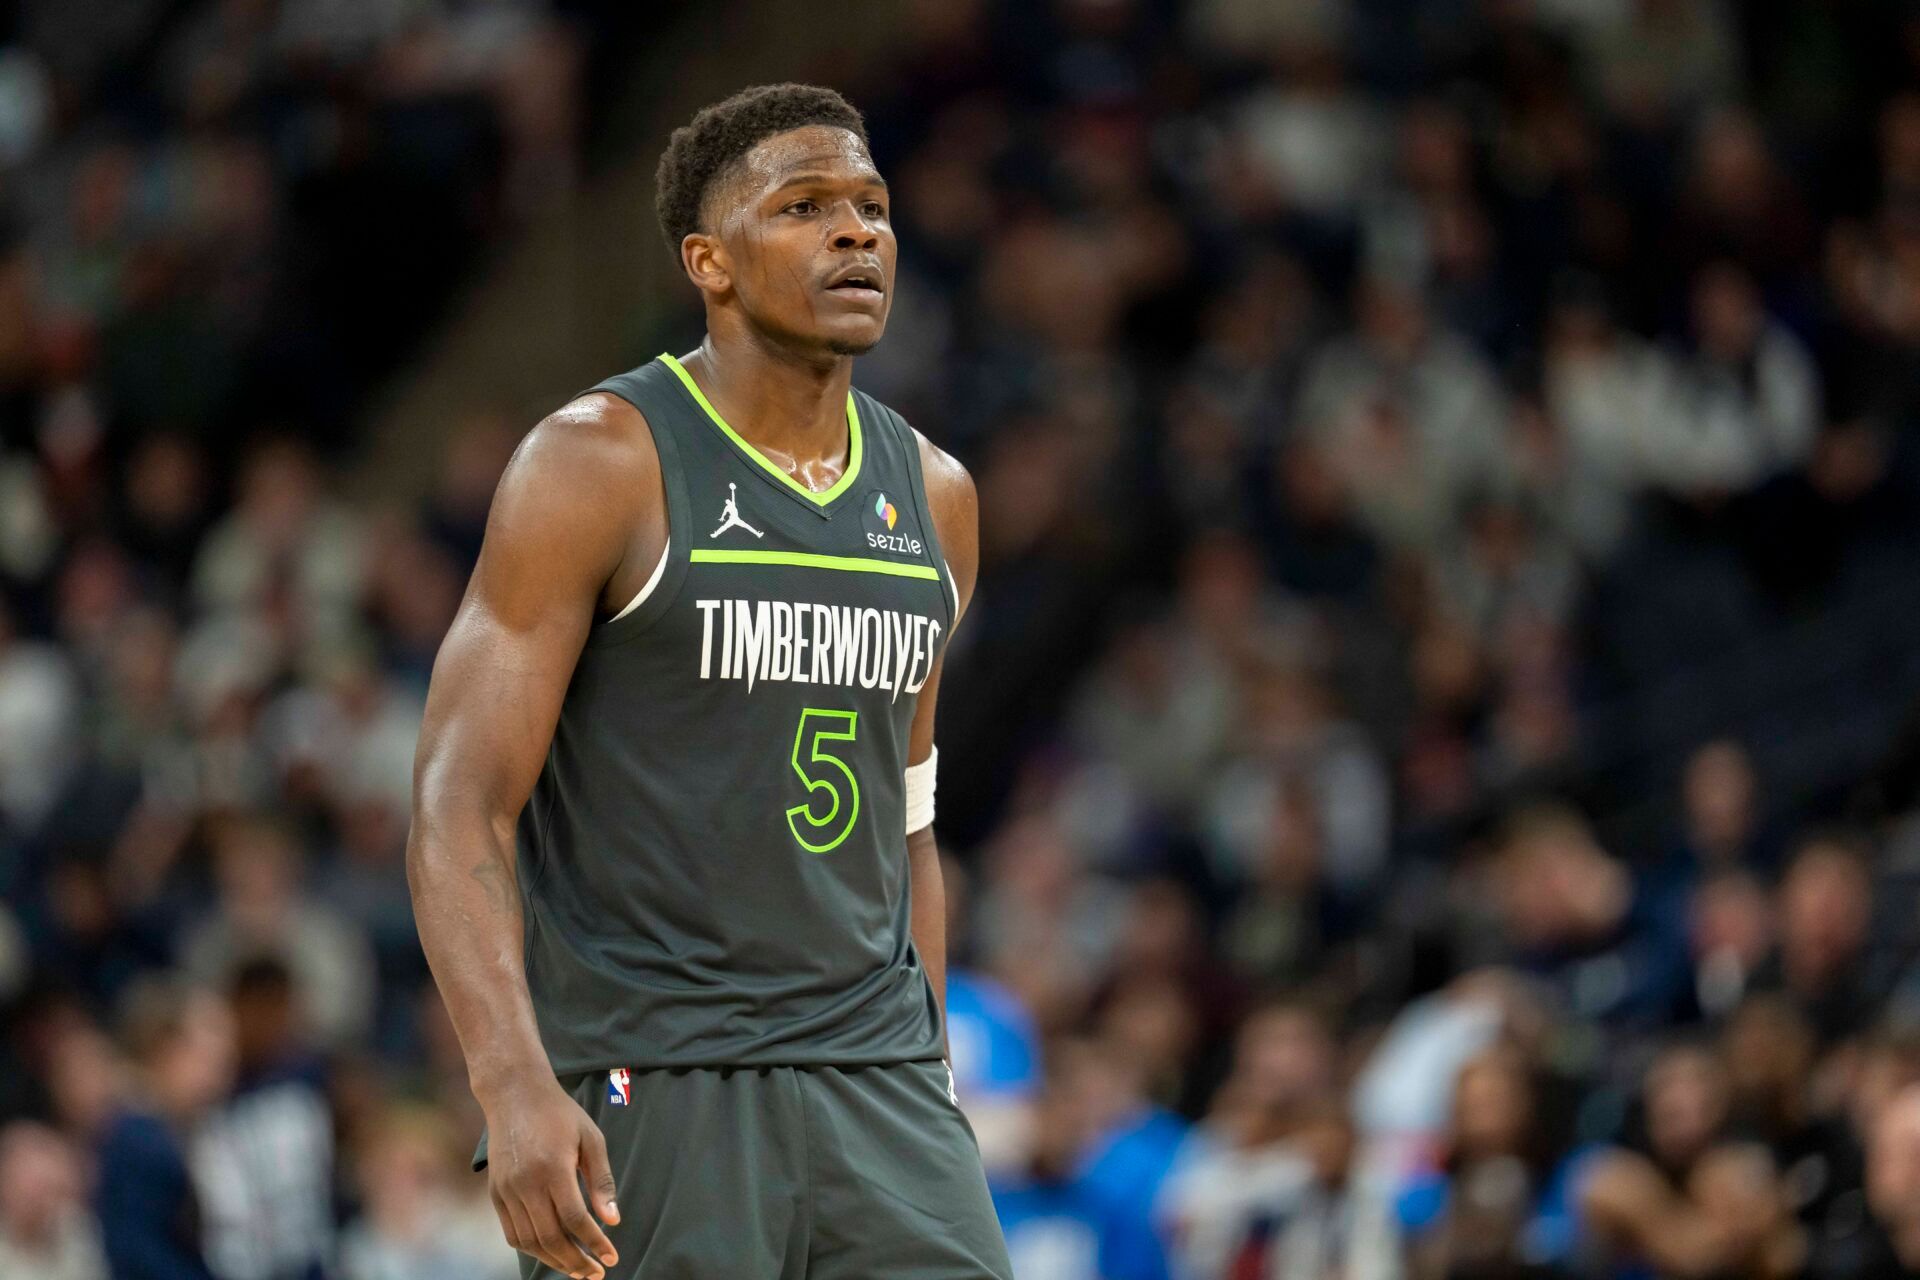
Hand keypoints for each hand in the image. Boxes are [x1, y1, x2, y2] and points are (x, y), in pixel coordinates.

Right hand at [479, 1073, 620, 1278]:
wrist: (514, 1094)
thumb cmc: (560, 1114)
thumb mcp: (591, 1139)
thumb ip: (601, 1181)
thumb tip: (612, 1220)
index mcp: (553, 1168)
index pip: (575, 1218)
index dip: (594, 1242)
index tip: (612, 1257)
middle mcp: (525, 1183)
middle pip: (551, 1238)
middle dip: (576, 1261)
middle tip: (595, 1273)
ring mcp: (506, 1190)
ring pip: (530, 1241)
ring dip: (554, 1261)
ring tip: (577, 1270)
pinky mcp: (496, 1193)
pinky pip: (512, 1233)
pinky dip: (532, 1249)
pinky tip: (551, 1253)